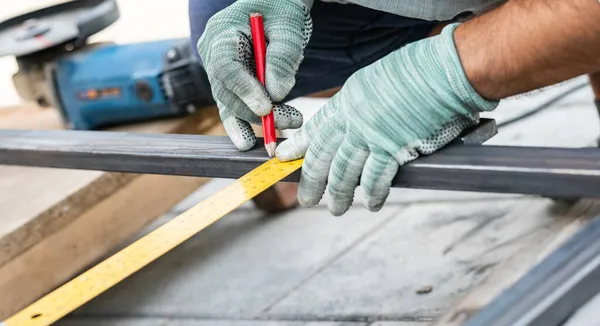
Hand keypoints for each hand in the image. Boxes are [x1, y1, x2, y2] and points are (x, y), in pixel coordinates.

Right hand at [197, 0, 312, 150]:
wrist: (276, 11)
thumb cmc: (282, 11)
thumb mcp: (288, 26)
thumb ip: (282, 57)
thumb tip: (278, 93)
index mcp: (221, 33)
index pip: (225, 67)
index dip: (244, 90)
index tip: (266, 108)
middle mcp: (212, 54)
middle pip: (227, 91)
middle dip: (257, 111)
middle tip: (288, 121)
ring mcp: (218, 72)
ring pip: (231, 104)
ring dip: (258, 120)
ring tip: (288, 126)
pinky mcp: (229, 85)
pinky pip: (234, 108)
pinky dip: (247, 123)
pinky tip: (255, 142)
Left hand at [276, 24, 498, 215]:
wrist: (445, 71)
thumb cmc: (418, 70)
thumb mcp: (375, 80)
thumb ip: (361, 104)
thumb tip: (356, 124)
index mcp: (347, 101)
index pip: (316, 129)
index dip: (298, 146)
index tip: (283, 157)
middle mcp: (353, 120)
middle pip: (324, 157)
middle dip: (312, 180)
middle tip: (306, 198)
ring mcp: (371, 137)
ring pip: (345, 173)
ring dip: (339, 194)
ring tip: (335, 208)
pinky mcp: (394, 150)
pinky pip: (376, 179)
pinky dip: (372, 194)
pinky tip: (370, 204)